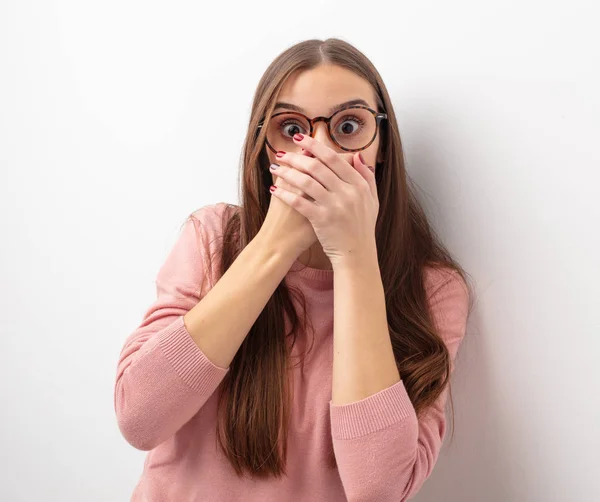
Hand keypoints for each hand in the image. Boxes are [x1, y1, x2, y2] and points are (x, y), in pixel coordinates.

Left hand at [268, 134, 378, 267]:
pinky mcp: (321, 220)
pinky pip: (299, 201)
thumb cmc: (362, 227)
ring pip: (306, 181)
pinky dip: (285, 193)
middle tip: (282, 152)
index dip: (315, 146)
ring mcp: (334, 206)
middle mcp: (347, 193)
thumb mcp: (372, 200)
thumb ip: (366, 176)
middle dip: (296, 156)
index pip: (334, 159)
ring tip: (275, 167)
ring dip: (287, 172)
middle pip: (317, 166)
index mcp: (359, 185)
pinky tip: (274, 188)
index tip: (301, 140)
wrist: (357, 255)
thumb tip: (356, 155)